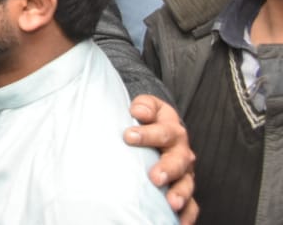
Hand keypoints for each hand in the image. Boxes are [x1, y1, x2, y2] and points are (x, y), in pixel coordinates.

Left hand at [125, 94, 197, 224]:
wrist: (157, 127)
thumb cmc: (146, 119)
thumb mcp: (146, 107)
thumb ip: (143, 106)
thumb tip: (138, 111)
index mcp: (171, 129)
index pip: (163, 131)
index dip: (147, 133)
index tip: (128, 136)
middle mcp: (181, 151)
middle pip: (178, 160)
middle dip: (167, 169)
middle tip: (155, 177)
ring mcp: (184, 172)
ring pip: (186, 184)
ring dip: (179, 194)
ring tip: (171, 203)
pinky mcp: (183, 188)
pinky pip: (191, 205)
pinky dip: (187, 214)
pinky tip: (179, 222)